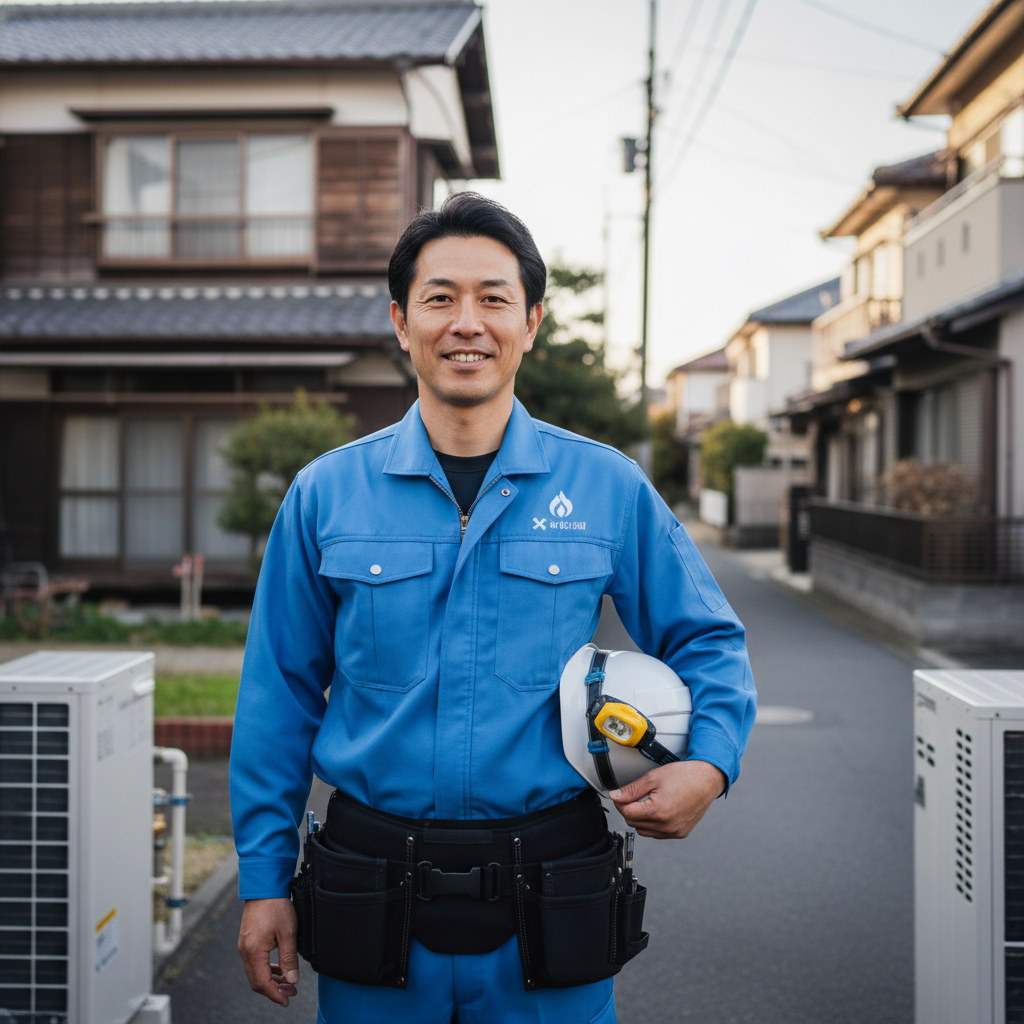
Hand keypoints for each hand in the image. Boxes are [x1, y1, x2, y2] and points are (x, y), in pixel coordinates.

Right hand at [238, 897, 299, 1005]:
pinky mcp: (248, 940)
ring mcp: (245, 946)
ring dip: (272, 980)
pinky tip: (280, 969)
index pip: (262, 983)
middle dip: (274, 990)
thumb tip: (292, 979)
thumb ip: (289, 958)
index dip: (275, 995)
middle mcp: (245, 951)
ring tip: (288, 982)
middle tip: (291, 992)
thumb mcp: (288, 933)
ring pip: (256, 972)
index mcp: (253, 952)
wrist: (264, 886)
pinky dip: (267, 969)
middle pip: (257, 981)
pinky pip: (256, 962)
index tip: (287, 1001)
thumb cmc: (276, 906)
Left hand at [609, 759, 726, 838]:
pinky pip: (658, 833)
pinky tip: (659, 810)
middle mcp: (666, 825)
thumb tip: (615, 796)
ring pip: (644, 831)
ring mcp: (674, 831)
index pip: (627, 813)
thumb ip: (631, 790)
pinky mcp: (680, 833)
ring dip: (641, 819)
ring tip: (649, 802)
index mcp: (657, 811)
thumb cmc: (683, 776)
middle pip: (634, 822)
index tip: (620, 795)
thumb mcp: (653, 778)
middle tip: (635, 796)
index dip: (620, 802)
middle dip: (630, 809)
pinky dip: (654, 824)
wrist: (706, 780)